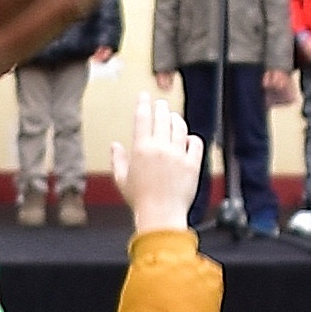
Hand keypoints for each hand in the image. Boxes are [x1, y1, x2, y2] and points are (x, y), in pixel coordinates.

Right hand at [122, 86, 200, 231]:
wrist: (161, 215)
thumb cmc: (140, 200)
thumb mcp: (122, 180)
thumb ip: (118, 160)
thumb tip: (115, 146)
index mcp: (141, 149)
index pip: (143, 118)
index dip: (143, 103)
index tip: (145, 96)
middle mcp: (160, 147)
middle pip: (162, 118)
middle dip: (161, 107)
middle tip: (161, 104)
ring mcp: (178, 155)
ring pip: (179, 127)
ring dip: (176, 119)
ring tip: (174, 118)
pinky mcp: (192, 164)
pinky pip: (195, 143)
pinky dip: (192, 138)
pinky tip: (188, 139)